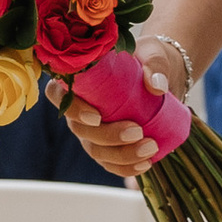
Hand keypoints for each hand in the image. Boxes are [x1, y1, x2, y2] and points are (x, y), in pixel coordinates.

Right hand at [57, 36, 187, 181]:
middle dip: (107, 137)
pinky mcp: (110, 145)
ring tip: (150, 149)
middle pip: (80, 130)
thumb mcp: (154, 53)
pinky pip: (111, 163)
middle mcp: (80, 108)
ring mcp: (93, 130)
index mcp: (80, 80)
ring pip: (96, 151)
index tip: (97, 117)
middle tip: (138, 132)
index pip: (57, 94)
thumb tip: (157, 85)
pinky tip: (145, 165)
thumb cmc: (149, 59)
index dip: (72, 109)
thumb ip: (155, 65)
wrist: (164, 77)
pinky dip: (126, 168)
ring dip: (121, 156)